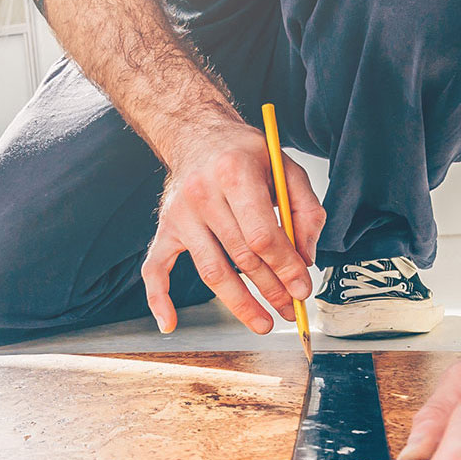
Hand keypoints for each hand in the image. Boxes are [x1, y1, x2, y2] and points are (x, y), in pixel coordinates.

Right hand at [141, 121, 324, 333]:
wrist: (198, 136)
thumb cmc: (245, 155)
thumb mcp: (285, 167)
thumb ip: (305, 209)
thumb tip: (305, 258)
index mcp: (235, 174)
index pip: (261, 235)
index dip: (285, 267)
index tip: (302, 288)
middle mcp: (201, 194)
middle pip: (240, 257)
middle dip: (270, 289)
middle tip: (290, 310)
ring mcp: (179, 215)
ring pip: (210, 271)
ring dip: (238, 303)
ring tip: (262, 323)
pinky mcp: (165, 229)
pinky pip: (155, 268)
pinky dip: (158, 298)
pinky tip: (168, 323)